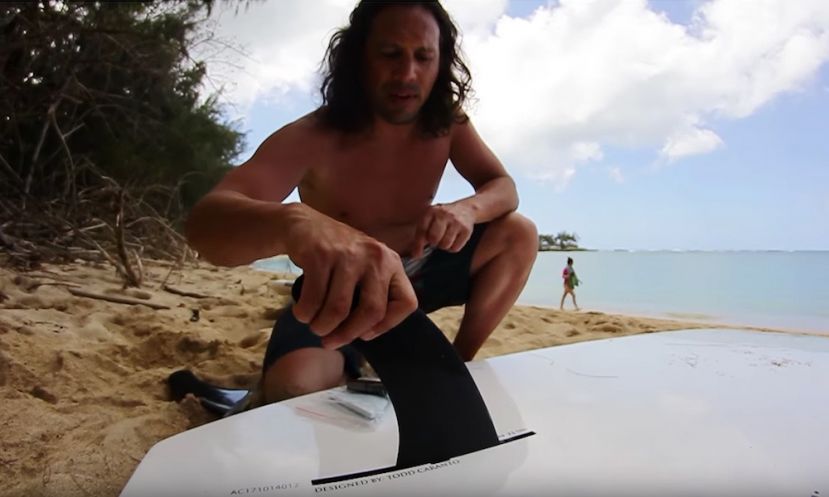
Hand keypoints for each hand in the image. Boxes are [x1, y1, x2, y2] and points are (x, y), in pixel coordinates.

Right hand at [284, 205, 417, 348]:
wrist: (304, 224)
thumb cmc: (337, 256)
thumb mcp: (364, 268)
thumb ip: (372, 293)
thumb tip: (365, 334)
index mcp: (392, 263)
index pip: (405, 303)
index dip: (387, 326)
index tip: (366, 334)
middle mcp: (376, 258)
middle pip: (371, 312)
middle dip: (348, 334)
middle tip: (331, 341)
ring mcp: (349, 255)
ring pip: (339, 309)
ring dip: (322, 326)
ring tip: (314, 326)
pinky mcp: (321, 255)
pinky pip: (314, 299)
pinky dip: (305, 313)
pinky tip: (302, 313)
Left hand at [411, 203, 475, 258]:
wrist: (465, 209)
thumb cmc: (443, 218)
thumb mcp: (430, 219)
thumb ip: (421, 234)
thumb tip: (415, 254)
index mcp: (431, 211)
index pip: (422, 230)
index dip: (418, 245)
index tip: (417, 255)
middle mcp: (443, 214)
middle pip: (434, 238)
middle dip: (434, 242)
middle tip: (436, 239)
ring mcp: (456, 221)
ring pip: (445, 245)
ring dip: (444, 245)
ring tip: (445, 238)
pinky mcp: (466, 230)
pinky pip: (455, 248)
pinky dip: (453, 247)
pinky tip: (454, 239)